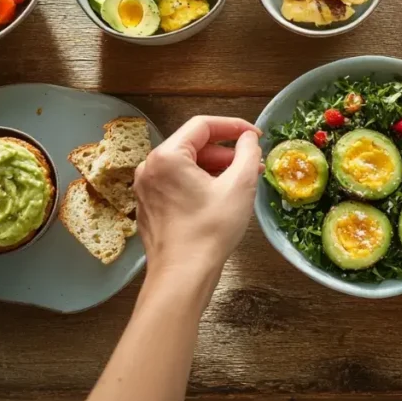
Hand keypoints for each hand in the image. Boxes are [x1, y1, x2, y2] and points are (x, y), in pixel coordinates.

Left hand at [134, 116, 262, 285]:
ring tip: (241, 180)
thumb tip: (249, 139)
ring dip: (215, 168)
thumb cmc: (211, 229)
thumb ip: (248, 153)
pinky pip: (176, 183)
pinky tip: (220, 197)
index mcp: (167, 156)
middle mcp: (149, 167)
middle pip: (193, 145)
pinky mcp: (149, 206)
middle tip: (253, 162)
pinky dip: (199, 183)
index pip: (203, 125)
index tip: (256, 136)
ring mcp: (145, 188)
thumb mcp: (240, 186)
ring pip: (185, 165)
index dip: (233, 126)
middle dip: (226, 151)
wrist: (183, 275)